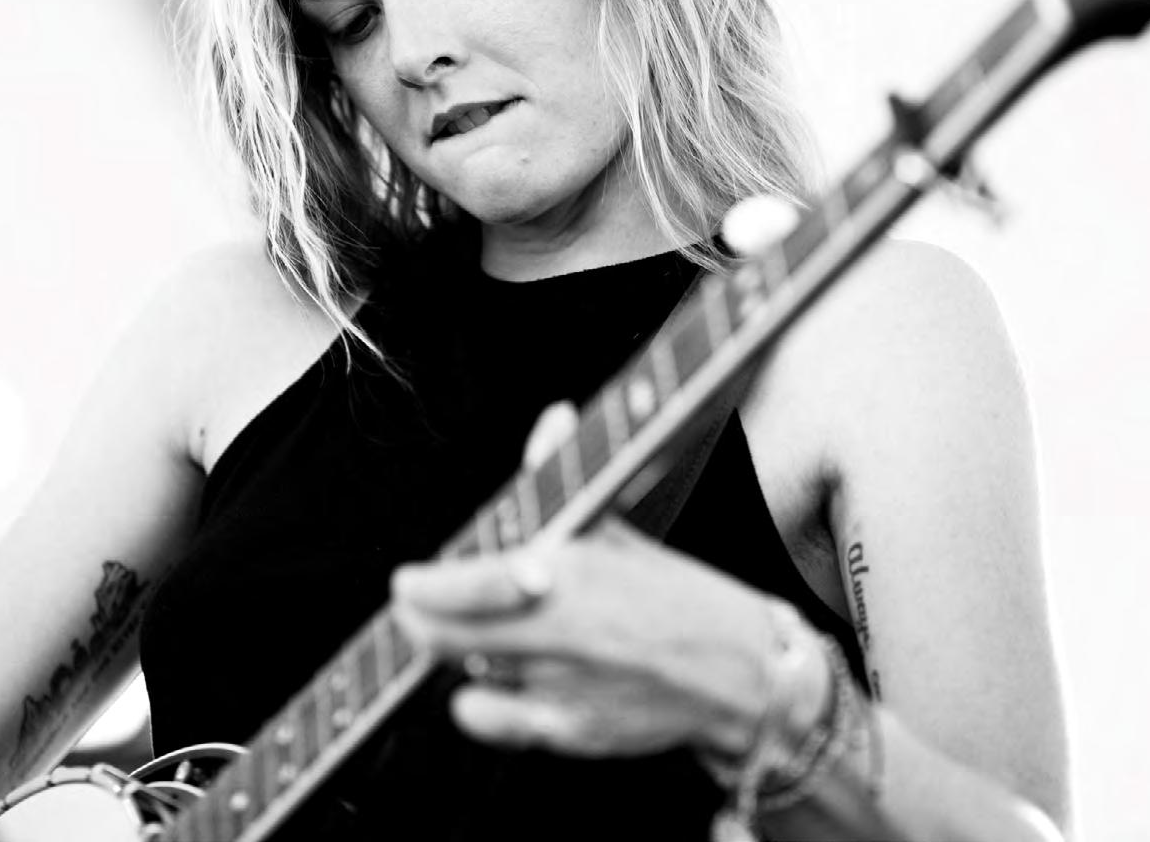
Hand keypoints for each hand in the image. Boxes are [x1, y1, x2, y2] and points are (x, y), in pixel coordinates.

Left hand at [391, 403, 805, 759]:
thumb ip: (565, 482)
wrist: (741, 670)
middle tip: (414, 609)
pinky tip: (486, 687)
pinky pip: (493, 721)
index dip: (420, 587)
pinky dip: (475, 705)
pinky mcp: (573, 730)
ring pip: (467, 670)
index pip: (463, 584)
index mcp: (572, 571)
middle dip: (418, 621)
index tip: (408, 581)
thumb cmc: (675, 597)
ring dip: (459, 652)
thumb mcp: (619, 531)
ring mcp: (565, 685)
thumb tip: (554, 420)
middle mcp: (562, 630)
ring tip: (476, 635)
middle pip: (443, 636)